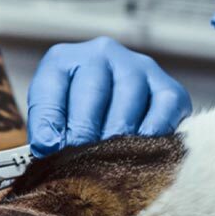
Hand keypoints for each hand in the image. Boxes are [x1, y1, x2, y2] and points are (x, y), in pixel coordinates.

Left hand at [27, 37, 190, 156]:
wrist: (113, 119)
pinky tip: (141, 152)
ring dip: (117, 134)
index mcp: (63, 60)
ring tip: (108, 162)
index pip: (51, 84)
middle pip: (93, 88)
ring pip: (129, 96)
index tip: (48, 148)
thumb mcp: (50, 123)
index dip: (49, 120)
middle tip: (80, 161)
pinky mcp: (169, 88)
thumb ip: (45, 131)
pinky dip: (153, 132)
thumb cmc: (72, 124)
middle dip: (84, 130)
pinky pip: (165, 107)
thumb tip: (48, 148)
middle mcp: (102, 53)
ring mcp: (139, 67)